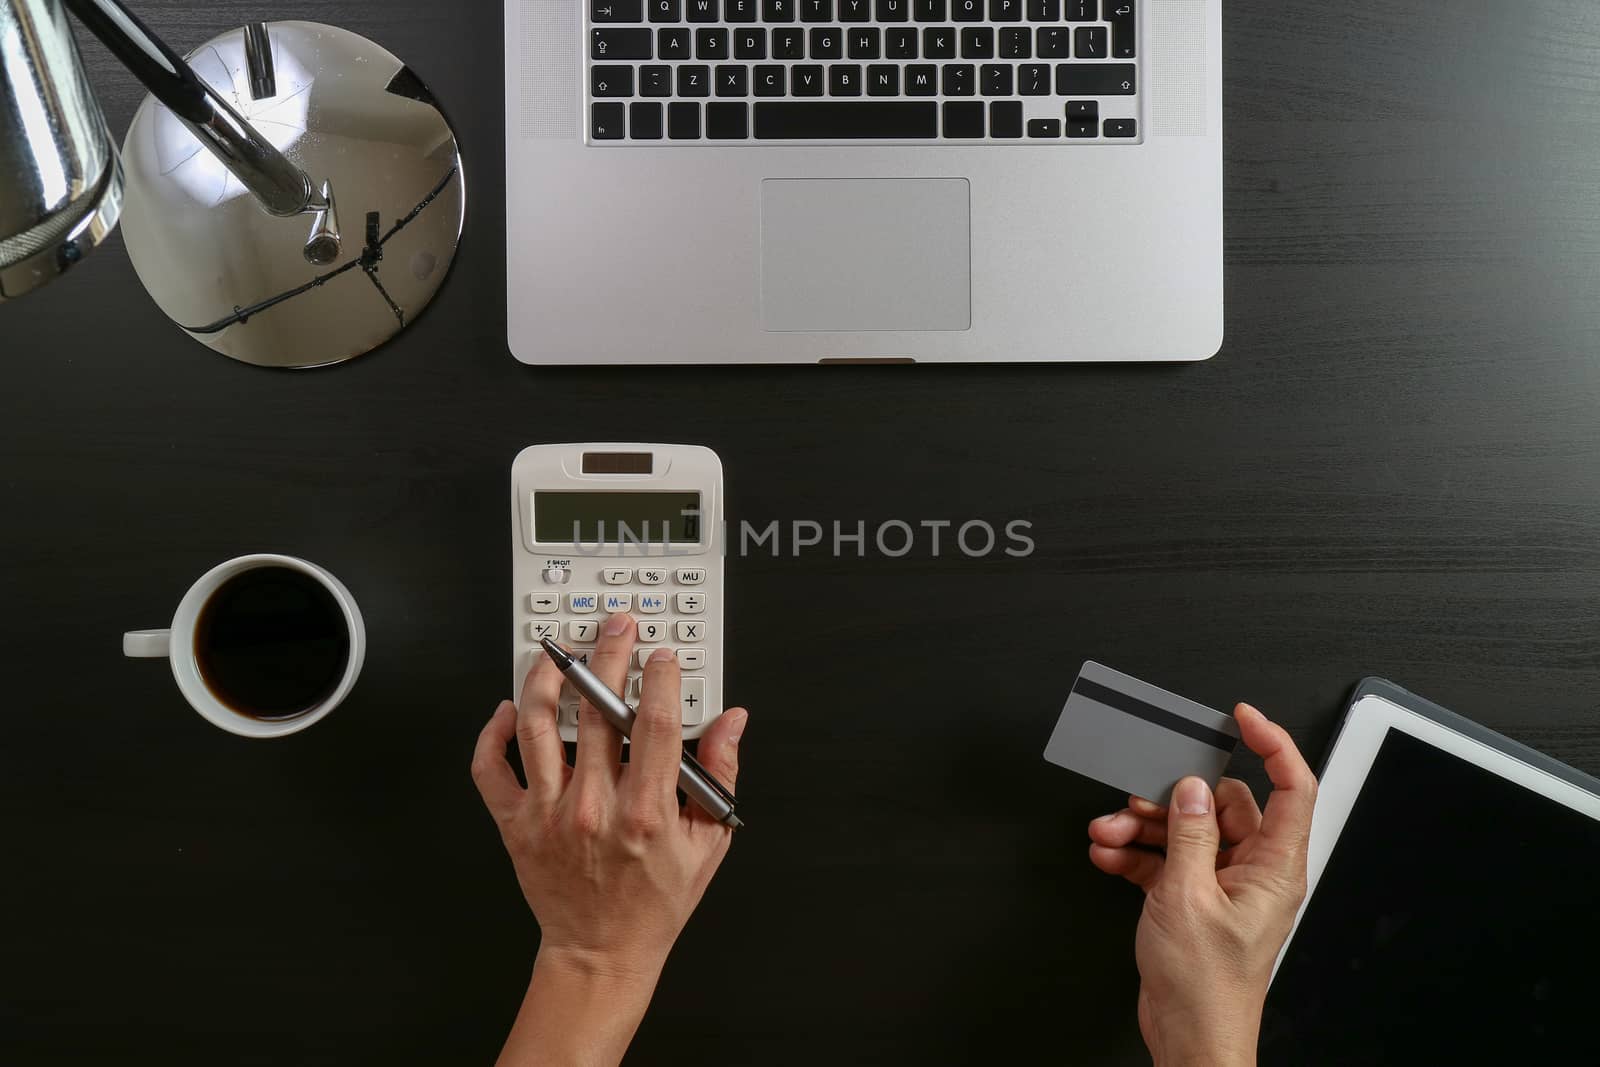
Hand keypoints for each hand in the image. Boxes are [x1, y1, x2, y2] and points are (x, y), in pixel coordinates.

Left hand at [472, 612, 747, 1066]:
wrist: (600, 952)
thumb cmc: (653, 902)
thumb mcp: (708, 843)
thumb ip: (720, 776)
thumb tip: (731, 722)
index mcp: (646, 812)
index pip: (654, 723)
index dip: (660, 677)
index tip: (663, 654)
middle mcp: (593, 807)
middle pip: (596, 709)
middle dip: (609, 655)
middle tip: (615, 628)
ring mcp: (548, 813)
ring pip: (536, 724)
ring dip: (546, 677)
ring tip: (559, 651)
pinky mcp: (515, 824)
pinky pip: (490, 767)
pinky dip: (493, 732)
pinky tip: (510, 708)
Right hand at [1086, 704, 1316, 1066]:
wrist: (1189, 1035)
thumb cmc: (1207, 988)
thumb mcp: (1188, 897)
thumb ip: (1188, 835)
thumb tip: (1190, 789)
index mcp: (1275, 868)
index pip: (1292, 788)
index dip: (1273, 744)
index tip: (1244, 718)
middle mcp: (1255, 872)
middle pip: (1220, 806)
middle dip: (1172, 798)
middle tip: (1138, 796)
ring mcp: (1223, 885)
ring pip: (1186, 831)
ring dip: (1143, 827)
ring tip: (1109, 831)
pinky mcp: (1194, 900)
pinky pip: (1166, 859)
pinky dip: (1136, 854)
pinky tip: (1109, 854)